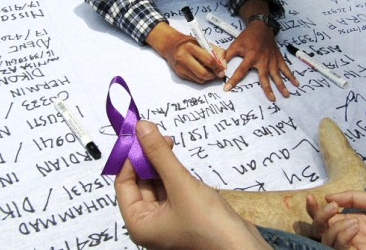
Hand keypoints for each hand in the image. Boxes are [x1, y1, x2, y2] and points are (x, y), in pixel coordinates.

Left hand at [114, 121, 269, 248]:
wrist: (241, 246)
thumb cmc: (209, 224)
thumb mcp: (181, 184)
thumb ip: (160, 155)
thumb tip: (141, 128)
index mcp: (139, 223)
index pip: (124, 184)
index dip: (129, 158)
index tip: (138, 134)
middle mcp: (149, 223)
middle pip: (139, 183)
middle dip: (146, 158)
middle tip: (155, 133)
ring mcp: (166, 220)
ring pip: (156, 184)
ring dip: (160, 163)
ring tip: (167, 141)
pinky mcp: (182, 214)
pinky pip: (170, 189)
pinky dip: (171, 172)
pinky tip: (176, 158)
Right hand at [146, 22, 225, 82]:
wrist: (171, 45)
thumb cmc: (189, 43)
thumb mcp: (204, 43)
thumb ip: (217, 52)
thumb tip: (224, 66)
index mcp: (191, 46)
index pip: (209, 60)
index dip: (218, 67)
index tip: (222, 70)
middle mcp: (183, 56)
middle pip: (203, 73)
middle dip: (213, 75)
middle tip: (217, 74)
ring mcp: (180, 66)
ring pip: (199, 79)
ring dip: (207, 77)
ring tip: (209, 71)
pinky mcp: (178, 73)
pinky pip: (194, 80)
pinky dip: (200, 77)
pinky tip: (200, 70)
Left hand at [223, 20, 297, 101]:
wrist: (261, 26)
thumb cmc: (247, 37)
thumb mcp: (236, 44)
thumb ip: (227, 55)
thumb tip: (220, 66)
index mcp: (251, 56)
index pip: (241, 71)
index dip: (234, 80)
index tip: (227, 89)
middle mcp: (263, 60)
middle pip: (265, 77)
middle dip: (268, 88)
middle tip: (271, 99)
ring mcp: (272, 59)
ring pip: (277, 74)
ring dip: (282, 85)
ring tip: (286, 95)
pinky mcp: (278, 58)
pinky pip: (286, 68)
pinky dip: (291, 76)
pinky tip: (296, 84)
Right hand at [306, 191, 365, 248]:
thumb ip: (356, 198)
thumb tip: (330, 196)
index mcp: (356, 221)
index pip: (329, 217)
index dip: (315, 209)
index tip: (311, 197)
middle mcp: (353, 235)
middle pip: (322, 230)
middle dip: (319, 218)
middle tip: (331, 208)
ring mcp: (357, 248)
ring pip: (328, 241)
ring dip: (334, 228)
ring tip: (353, 222)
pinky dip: (342, 238)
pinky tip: (355, 229)